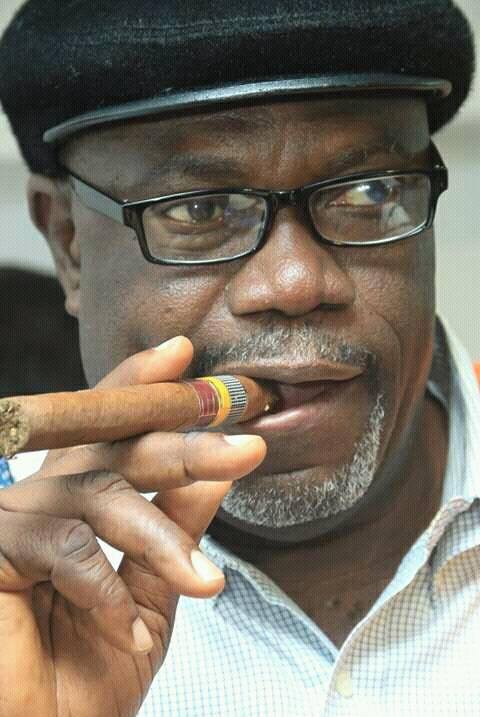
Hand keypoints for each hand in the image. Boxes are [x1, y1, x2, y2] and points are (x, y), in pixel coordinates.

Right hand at [0, 337, 265, 716]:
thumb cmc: (89, 673)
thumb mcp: (151, 597)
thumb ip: (177, 533)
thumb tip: (218, 480)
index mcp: (81, 500)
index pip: (114, 433)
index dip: (142, 390)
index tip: (183, 358)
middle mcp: (46, 495)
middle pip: (115, 446)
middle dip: (184, 444)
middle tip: (246, 448)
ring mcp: (15, 516)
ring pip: (100, 493)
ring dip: (160, 538)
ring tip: (206, 584)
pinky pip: (65, 547)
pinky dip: (106, 590)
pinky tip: (127, 631)